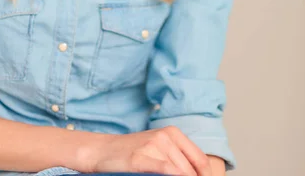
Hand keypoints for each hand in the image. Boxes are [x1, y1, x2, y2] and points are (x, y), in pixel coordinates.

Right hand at [88, 125, 211, 175]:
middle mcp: (165, 136)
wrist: (103, 150)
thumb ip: (179, 158)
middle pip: (192, 170)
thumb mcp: (159, 148)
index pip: (201, 160)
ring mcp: (153, 146)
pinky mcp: (140, 158)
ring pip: (181, 172)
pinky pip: (167, 172)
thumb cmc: (133, 153)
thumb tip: (199, 174)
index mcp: (173, 132)